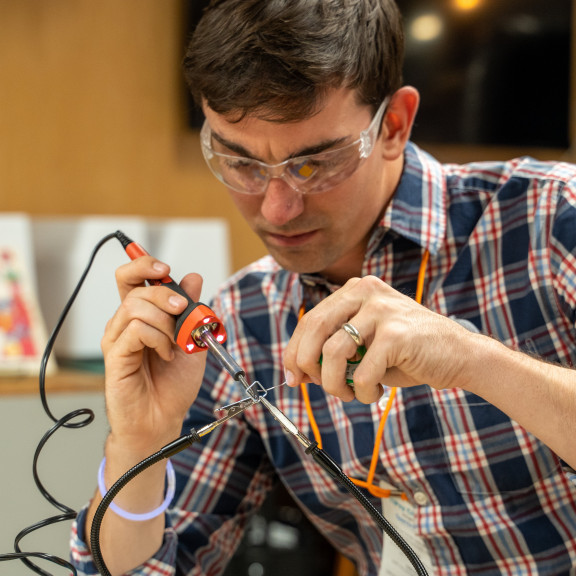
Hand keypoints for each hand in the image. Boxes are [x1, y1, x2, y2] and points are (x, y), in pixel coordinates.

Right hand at [101, 255, 206, 452]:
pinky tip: (166, 355)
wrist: (164, 418)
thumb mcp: (192, 340)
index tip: (165, 270)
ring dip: (166, 322)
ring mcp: (117, 339)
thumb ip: (192, 309)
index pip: (131, 277)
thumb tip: (193, 277)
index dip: (145, 265)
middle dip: (166, 293)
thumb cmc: (174, 383)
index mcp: (141, 316)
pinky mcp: (115, 356)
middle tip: (183, 310)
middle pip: (133, 286)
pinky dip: (159, 339)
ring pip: (136, 306)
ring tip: (175, 344)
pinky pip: (136, 330)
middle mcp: (124, 323)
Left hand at [284, 276, 477, 403]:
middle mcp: (366, 292)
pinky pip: (362, 373)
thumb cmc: (407, 353)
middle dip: (307, 365)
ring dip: (335, 384)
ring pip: (333, 352)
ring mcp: (382, 310)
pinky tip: (376, 393)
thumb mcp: (366, 343)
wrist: (459, 354)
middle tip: (318, 386)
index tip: (292, 376)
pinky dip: (363, 393)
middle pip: (314, 329)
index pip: (310, 319)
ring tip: (351, 394)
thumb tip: (297, 371)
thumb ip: (333, 348)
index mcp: (355, 290)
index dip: (294, 350)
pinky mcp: (397, 333)